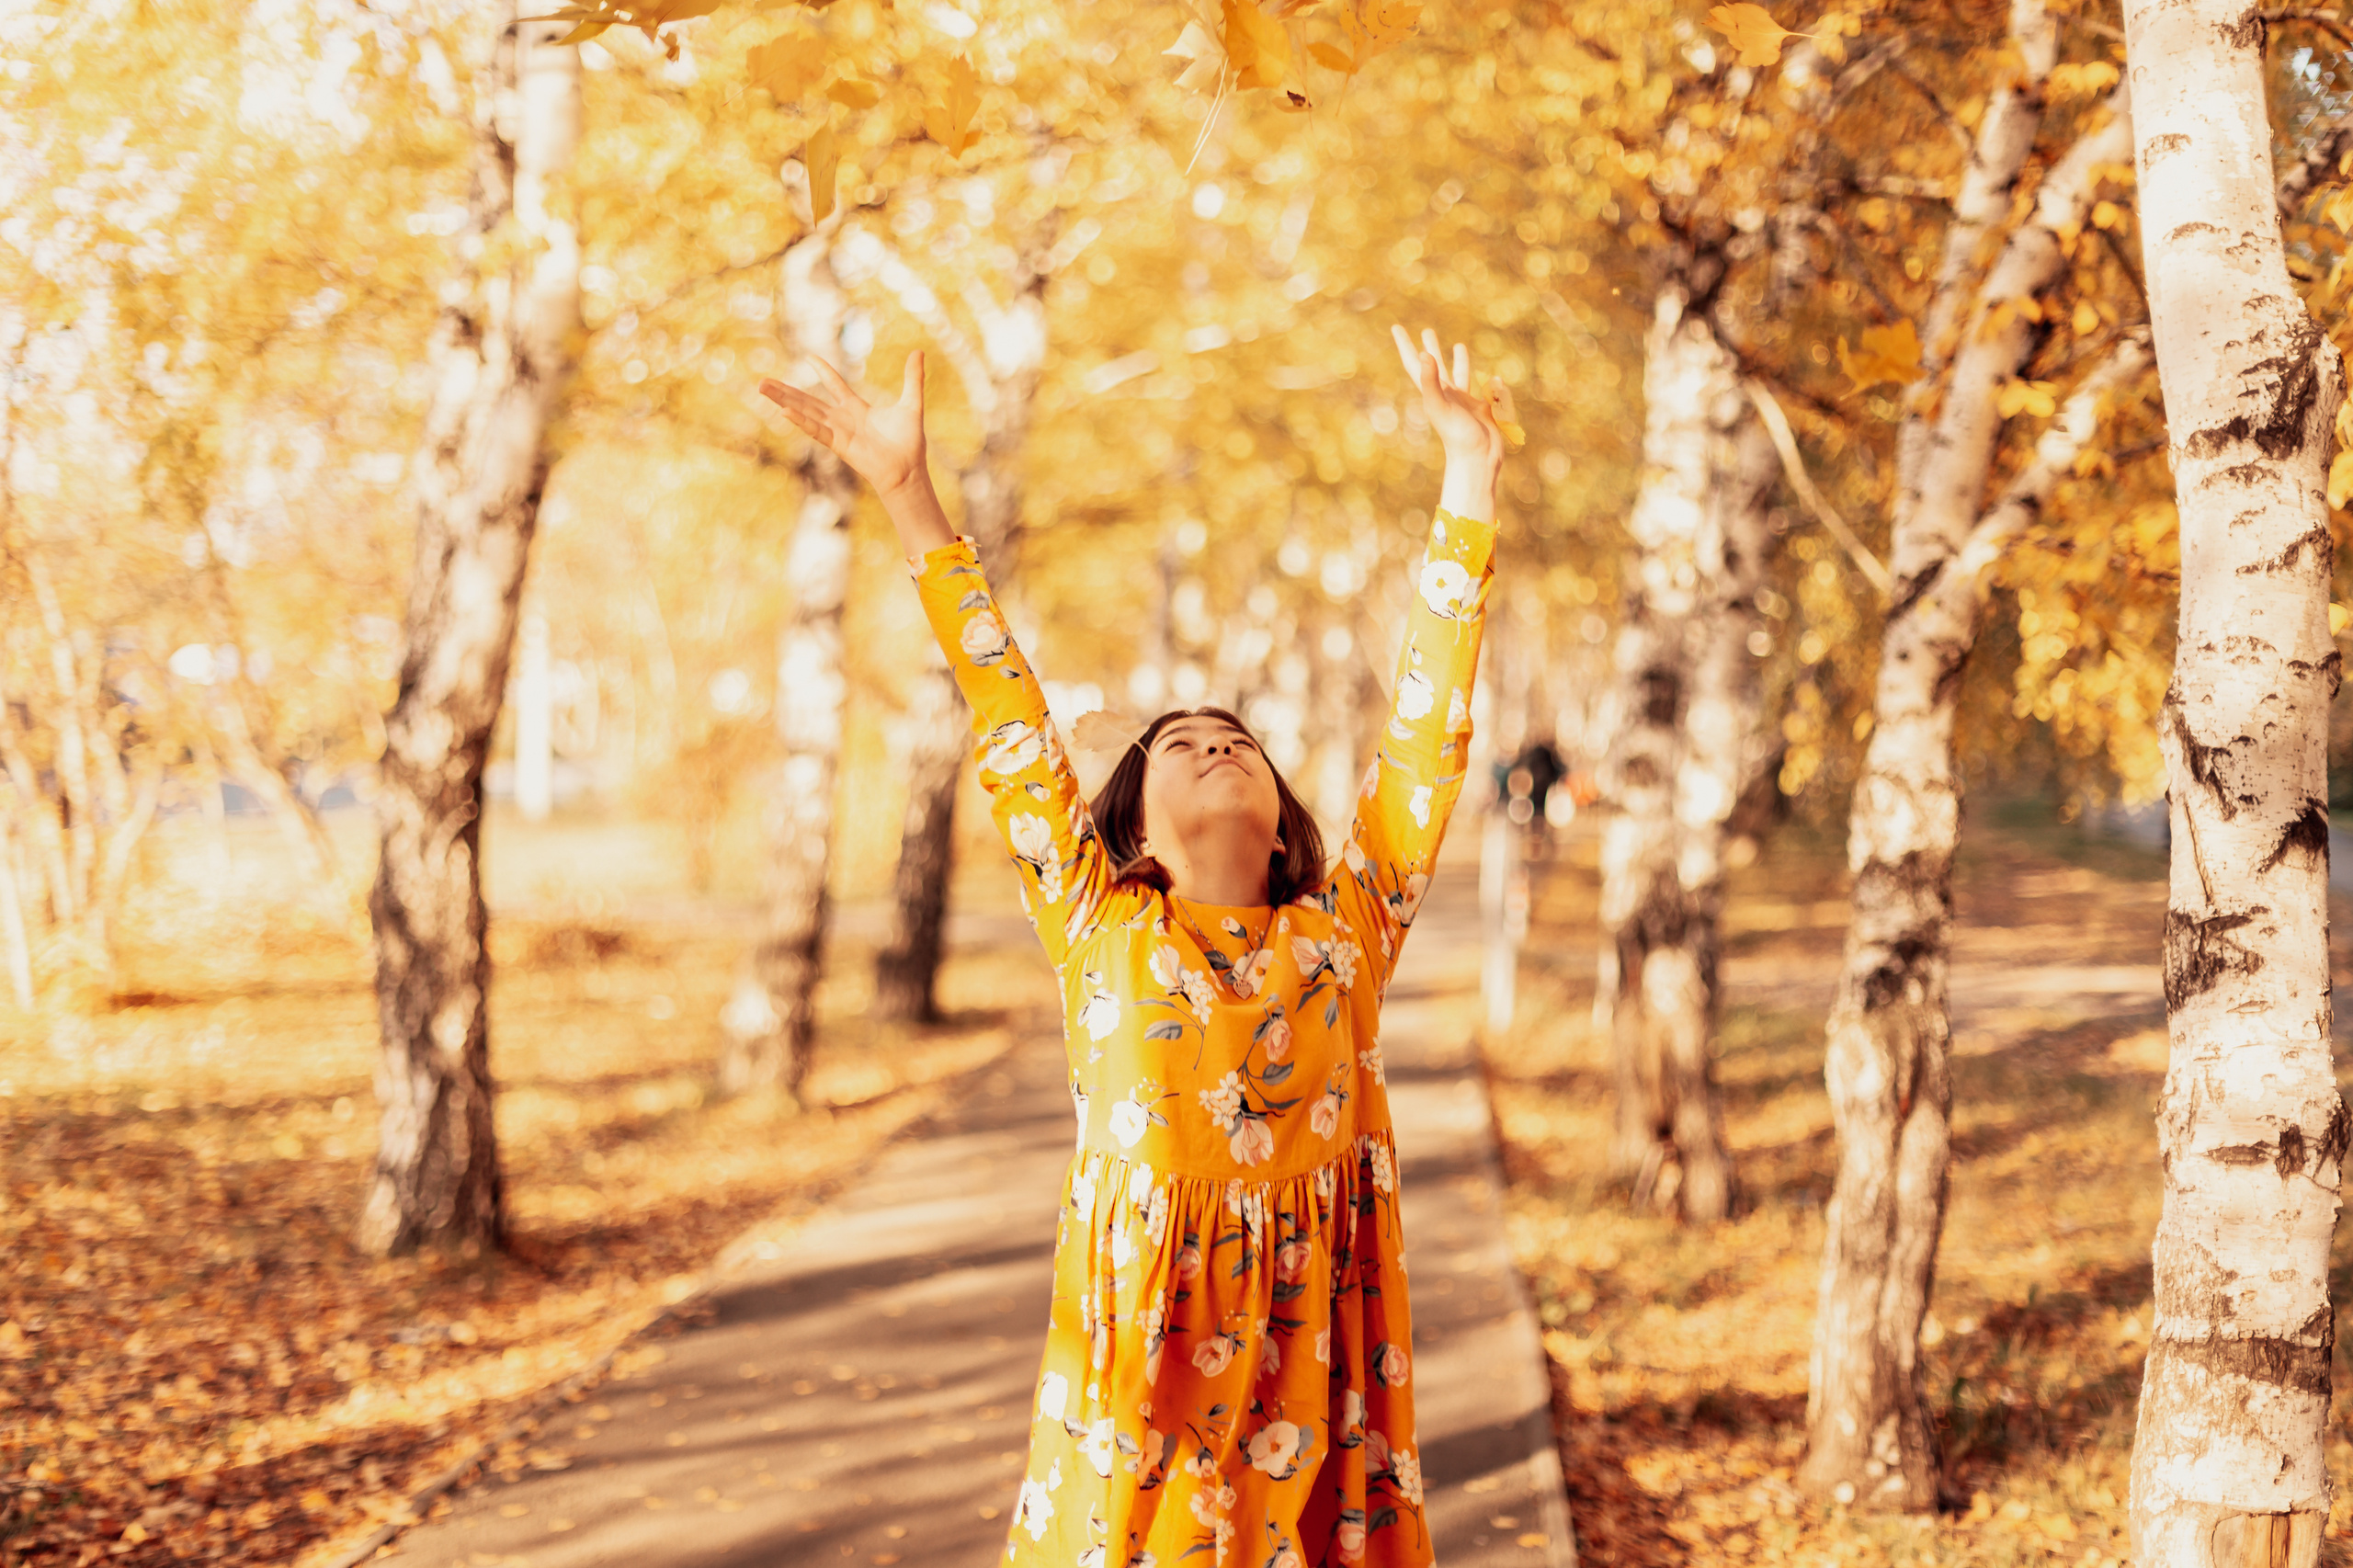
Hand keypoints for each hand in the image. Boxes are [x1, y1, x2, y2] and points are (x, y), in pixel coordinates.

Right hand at [757, 352, 928, 496]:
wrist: (908, 471)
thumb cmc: (909, 443)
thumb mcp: (912, 403)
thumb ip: (912, 378)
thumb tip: (918, 351)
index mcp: (857, 409)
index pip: (835, 385)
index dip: (823, 371)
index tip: (809, 357)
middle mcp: (843, 419)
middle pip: (808, 400)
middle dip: (786, 391)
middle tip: (762, 381)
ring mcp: (838, 432)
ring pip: (805, 412)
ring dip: (783, 400)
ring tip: (762, 388)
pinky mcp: (838, 444)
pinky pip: (816, 430)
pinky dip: (801, 421)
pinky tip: (784, 412)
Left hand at [1391, 325, 1509, 467]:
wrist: (1477, 459)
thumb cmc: (1456, 435)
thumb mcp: (1440, 405)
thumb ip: (1431, 381)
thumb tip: (1424, 354)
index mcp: (1432, 392)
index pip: (1415, 363)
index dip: (1406, 345)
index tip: (1396, 327)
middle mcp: (1446, 395)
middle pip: (1435, 366)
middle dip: (1430, 348)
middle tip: (1427, 331)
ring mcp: (1462, 402)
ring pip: (1459, 375)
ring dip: (1457, 360)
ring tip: (1458, 344)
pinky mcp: (1480, 409)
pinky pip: (1483, 389)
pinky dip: (1487, 380)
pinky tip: (1493, 376)